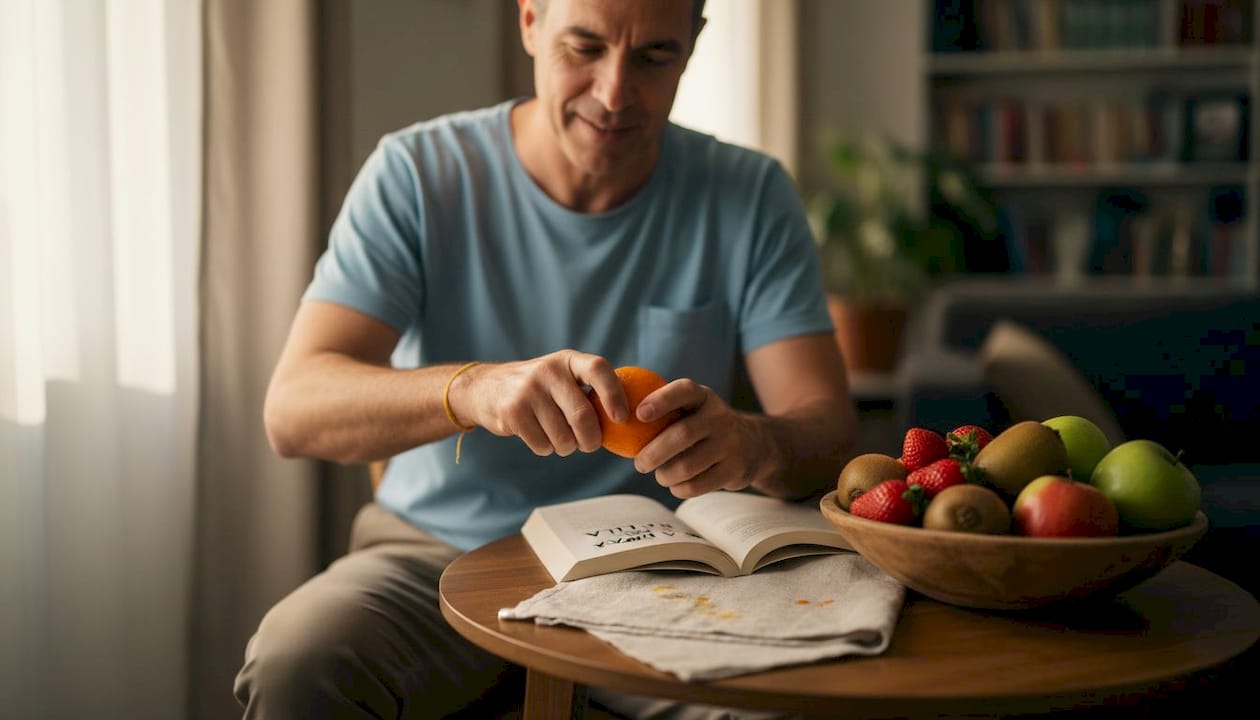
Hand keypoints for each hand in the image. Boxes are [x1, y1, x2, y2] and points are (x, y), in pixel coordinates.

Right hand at [456, 350, 625, 456]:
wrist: (486, 388)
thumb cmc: (540, 389)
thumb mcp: (562, 377)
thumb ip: (589, 391)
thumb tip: (626, 422)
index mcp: (567, 360)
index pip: (598, 369)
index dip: (614, 394)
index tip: (621, 418)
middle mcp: (548, 371)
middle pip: (582, 415)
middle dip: (591, 439)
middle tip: (590, 445)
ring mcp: (527, 391)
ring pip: (563, 437)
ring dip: (567, 447)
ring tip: (561, 439)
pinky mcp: (512, 412)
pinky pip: (543, 446)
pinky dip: (547, 449)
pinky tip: (540, 437)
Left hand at [631, 379, 774, 497]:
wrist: (755, 444)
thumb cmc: (705, 426)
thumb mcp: (694, 409)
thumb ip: (664, 411)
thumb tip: (613, 419)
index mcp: (704, 397)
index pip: (683, 391)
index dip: (660, 401)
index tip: (639, 414)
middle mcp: (720, 417)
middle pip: (682, 435)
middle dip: (654, 452)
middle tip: (639, 464)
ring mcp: (730, 444)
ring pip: (688, 465)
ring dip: (666, 475)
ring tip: (660, 475)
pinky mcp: (735, 469)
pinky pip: (698, 485)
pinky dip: (680, 489)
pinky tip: (675, 485)